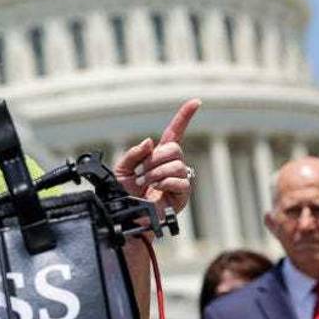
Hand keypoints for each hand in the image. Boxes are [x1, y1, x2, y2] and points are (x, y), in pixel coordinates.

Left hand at [113, 99, 200, 216]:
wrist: (128, 216)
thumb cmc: (124, 195)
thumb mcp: (122, 169)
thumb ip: (134, 153)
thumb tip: (150, 142)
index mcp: (158, 156)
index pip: (174, 132)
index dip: (184, 116)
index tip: (196, 102)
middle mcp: (172, 165)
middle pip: (174, 148)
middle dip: (154, 160)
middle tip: (141, 173)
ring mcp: (179, 178)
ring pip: (176, 164)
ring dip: (156, 173)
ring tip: (146, 184)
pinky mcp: (182, 194)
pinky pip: (180, 180)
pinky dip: (165, 183)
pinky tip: (157, 191)